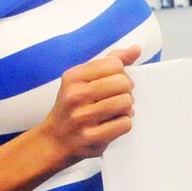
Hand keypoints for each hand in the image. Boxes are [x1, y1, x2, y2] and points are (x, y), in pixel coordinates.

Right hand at [37, 45, 141, 162]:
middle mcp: (75, 95)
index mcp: (73, 77)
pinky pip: (125, 123)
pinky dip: (123, 123)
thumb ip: (109, 63)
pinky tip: (112, 124)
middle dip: (126, 91)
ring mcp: (82, 117)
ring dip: (126, 108)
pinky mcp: (92, 137)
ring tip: (116, 112)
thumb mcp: (82, 80)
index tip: (115, 83)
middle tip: (117, 99)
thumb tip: (136, 49)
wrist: (55, 140)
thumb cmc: (73, 107)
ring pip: (126, 102)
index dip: (121, 73)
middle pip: (123, 83)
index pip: (115, 64)